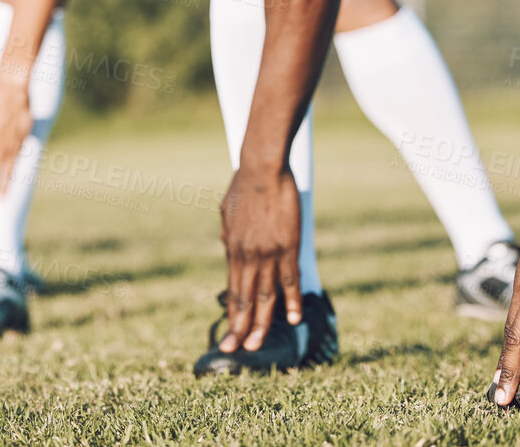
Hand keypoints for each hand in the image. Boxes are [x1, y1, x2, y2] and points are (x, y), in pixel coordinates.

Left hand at [218, 163, 301, 352]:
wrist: (261, 168)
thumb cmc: (244, 185)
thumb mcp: (227, 213)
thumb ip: (229, 235)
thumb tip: (228, 248)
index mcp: (233, 249)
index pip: (232, 290)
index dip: (231, 313)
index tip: (228, 333)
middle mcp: (247, 256)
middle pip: (244, 299)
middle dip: (239, 327)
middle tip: (235, 350)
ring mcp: (268, 253)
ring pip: (265, 296)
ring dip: (261, 323)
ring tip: (255, 345)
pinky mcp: (287, 247)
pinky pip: (289, 280)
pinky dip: (291, 301)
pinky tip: (292, 318)